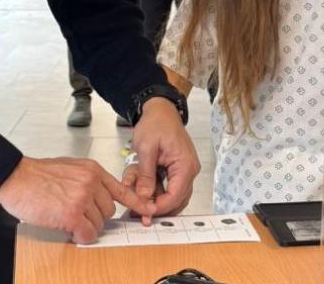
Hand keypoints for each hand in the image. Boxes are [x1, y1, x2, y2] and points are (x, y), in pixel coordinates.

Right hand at [0, 156, 154, 243]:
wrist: (17, 178)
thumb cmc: (38, 174)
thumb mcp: (70, 167)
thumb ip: (88, 179)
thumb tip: (98, 197)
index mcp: (93, 170)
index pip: (122, 189)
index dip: (136, 202)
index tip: (148, 209)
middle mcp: (92, 183)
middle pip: (109, 211)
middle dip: (95, 216)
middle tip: (77, 214)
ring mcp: (83, 198)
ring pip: (99, 224)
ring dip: (85, 226)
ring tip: (65, 217)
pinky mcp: (72, 214)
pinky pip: (87, 234)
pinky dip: (80, 236)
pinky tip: (68, 229)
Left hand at [129, 97, 200, 223]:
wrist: (161, 110)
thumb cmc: (155, 124)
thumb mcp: (146, 148)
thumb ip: (146, 175)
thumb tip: (145, 198)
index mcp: (185, 165)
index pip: (175, 196)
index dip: (159, 207)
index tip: (142, 212)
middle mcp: (189, 171)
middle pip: (176, 200)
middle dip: (155, 206)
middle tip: (136, 212)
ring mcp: (184, 171)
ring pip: (171, 196)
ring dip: (152, 198)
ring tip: (134, 199)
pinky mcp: (177, 170)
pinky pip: (167, 186)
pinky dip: (153, 189)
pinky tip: (137, 186)